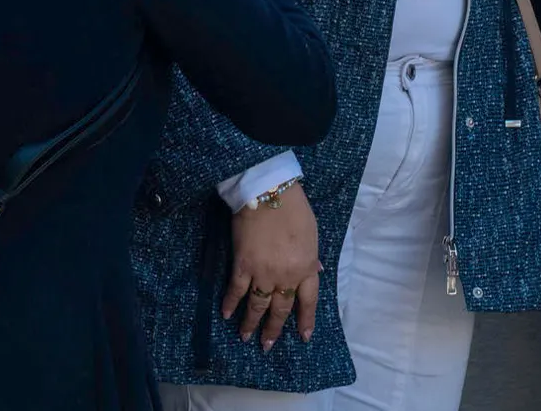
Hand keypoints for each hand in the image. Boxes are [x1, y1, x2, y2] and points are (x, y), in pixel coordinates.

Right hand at [223, 185, 320, 351]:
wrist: (269, 195)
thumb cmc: (295, 211)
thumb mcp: (312, 236)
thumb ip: (311, 258)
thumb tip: (314, 272)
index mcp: (307, 267)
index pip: (308, 300)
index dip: (305, 319)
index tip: (304, 336)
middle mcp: (286, 276)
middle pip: (280, 308)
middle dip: (274, 329)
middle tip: (268, 345)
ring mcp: (263, 273)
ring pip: (257, 305)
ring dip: (251, 323)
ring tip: (246, 337)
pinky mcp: (242, 266)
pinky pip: (236, 290)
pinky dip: (230, 304)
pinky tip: (226, 315)